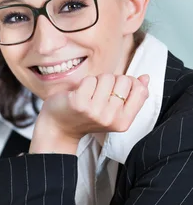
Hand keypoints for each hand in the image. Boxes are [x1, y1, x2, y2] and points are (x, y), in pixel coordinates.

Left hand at [30, 74, 149, 153]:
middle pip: (124, 80)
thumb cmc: (87, 116)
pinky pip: (90, 79)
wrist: (59, 127)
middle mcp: (111, 119)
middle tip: (98, 95)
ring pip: (107, 77)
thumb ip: (132, 96)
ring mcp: (95, 112)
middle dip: (112, 82)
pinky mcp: (80, 103)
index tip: (115, 91)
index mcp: (124, 122)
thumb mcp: (113, 110)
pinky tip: (78, 94)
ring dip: (97, 81)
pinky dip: (84, 83)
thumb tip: (145, 78)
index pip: (140, 90)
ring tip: (89, 94)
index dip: (129, 83)